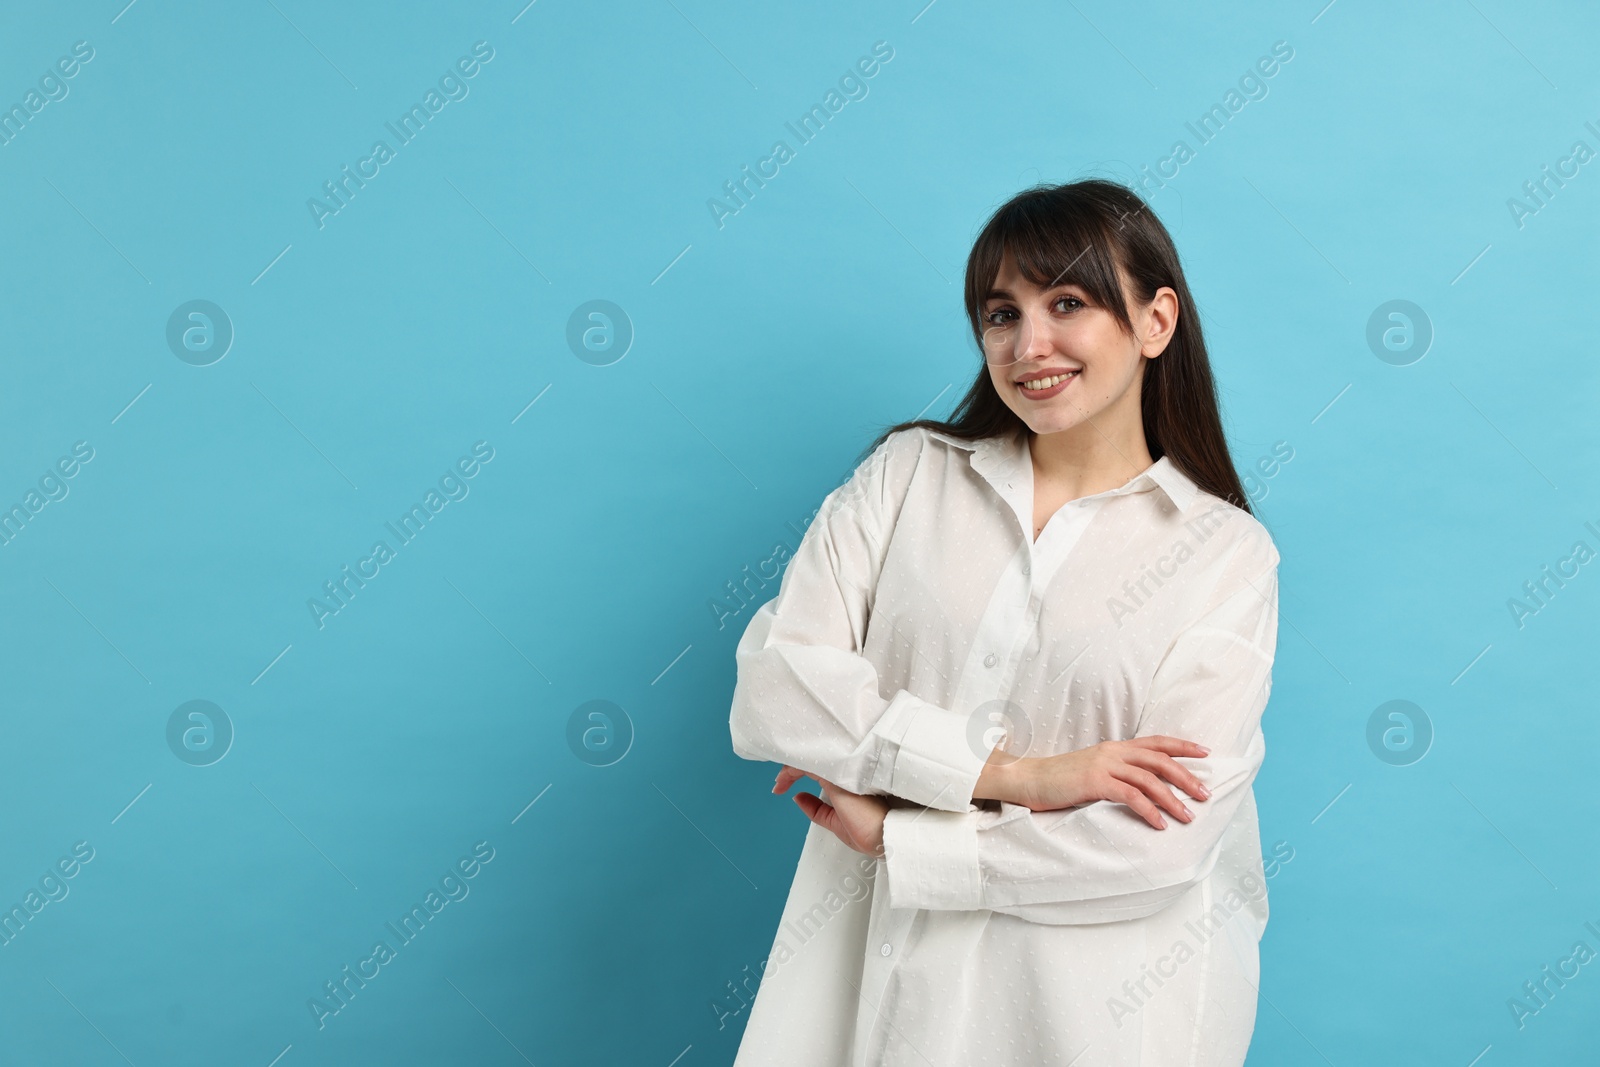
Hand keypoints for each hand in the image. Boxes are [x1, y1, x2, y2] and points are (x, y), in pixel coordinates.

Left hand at [773, 765, 887, 856]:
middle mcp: (845, 771)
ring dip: (790, 770)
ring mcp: (843, 770)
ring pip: (810, 760)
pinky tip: (785, 778)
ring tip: (779, 783)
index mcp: (846, 780)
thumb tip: (798, 797)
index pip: (817, 769)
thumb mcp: (835, 821)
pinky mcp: (839, 774)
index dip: (796, 774)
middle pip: (813, 762)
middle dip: (791, 770)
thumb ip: (817, 809)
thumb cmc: (871, 832)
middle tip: (778, 784)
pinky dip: (794, 769)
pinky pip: (810, 764)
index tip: (782, 787)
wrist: (885, 837)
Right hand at [976, 736, 1211, 829]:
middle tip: (1205, 794)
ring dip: (1172, 799)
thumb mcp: (1091, 771)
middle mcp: (1112, 752)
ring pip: (1149, 779)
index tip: (1205, 752)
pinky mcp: (1094, 781)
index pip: (1155, 742)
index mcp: (1113, 747)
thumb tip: (1140, 787)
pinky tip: (1159, 824)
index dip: (1182, 746)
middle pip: (1159, 760)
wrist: (1027, 779)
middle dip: (1186, 777)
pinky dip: (1149, 810)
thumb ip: (1115, 773)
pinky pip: (1130, 796)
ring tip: (1188, 816)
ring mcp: (1103, 765)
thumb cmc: (1058, 780)